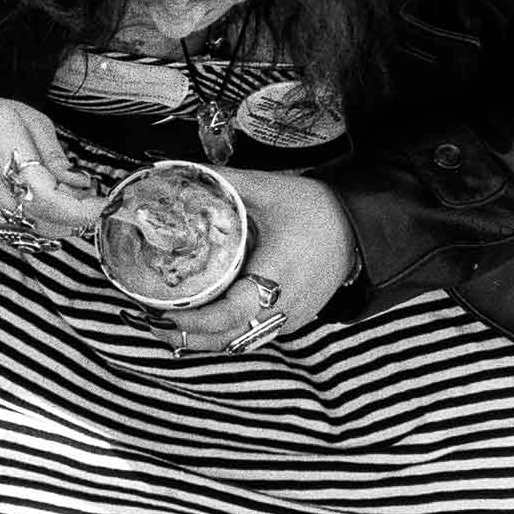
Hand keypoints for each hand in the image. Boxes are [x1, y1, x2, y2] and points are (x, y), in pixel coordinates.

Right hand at [0, 94, 104, 247]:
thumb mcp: (28, 120)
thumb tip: (78, 183)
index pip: (51, 198)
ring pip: (28, 235)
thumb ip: (56, 156)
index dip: (82, 209)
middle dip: (75, 219)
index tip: (102, 206)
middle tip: (90, 205)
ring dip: (57, 226)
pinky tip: (44, 214)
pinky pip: (11, 236)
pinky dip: (34, 230)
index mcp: (5, 156)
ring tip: (68, 205)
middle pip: (42, 222)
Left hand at [169, 167, 358, 353]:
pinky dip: (225, 333)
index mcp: (276, 277)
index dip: (191, 322)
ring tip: (169, 322)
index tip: (161, 313)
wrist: (361, 227)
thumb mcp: (269, 189)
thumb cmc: (319, 210)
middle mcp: (284, 307)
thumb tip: (181, 171)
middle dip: (185, 336)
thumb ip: (224, 181)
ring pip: (238, 342)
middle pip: (226, 339)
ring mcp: (291, 319)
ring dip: (203, 338)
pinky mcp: (294, 320)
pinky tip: (204, 321)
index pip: (228, 317)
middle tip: (152, 319)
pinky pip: (252, 335)